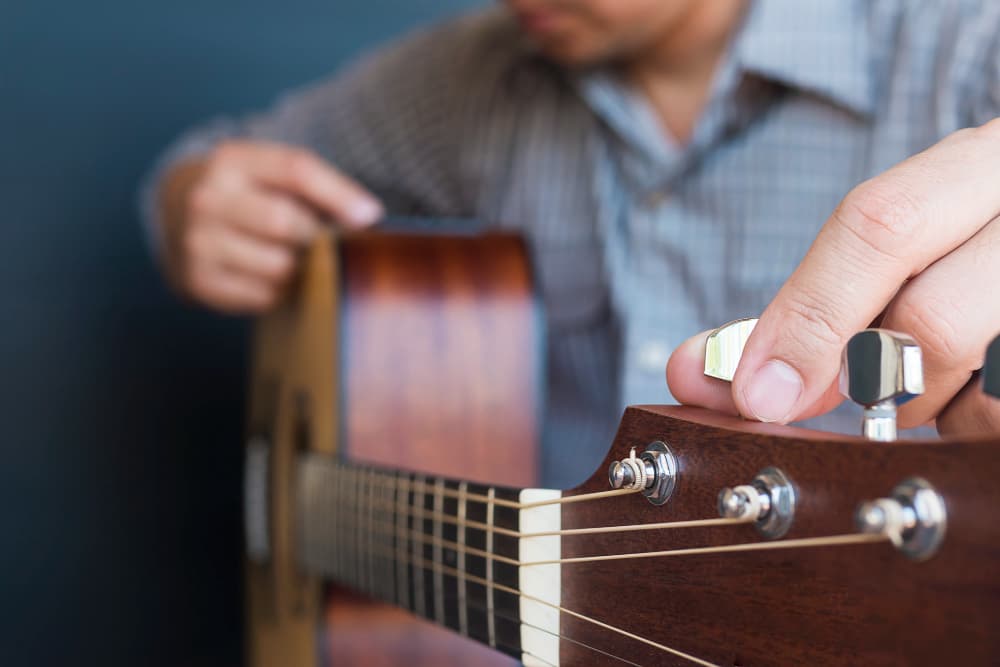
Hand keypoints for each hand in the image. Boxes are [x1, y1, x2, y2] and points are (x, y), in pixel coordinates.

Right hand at [158, 140, 382, 312]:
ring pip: (279, 267)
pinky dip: (280, 292)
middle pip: (286, 222)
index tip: (371, 215)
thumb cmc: (250, 194)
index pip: (295, 169)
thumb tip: (367, 216)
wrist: (181, 216)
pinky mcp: (198, 281)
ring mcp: (198, 241)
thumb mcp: (274, 174)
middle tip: (320, 241)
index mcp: (232, 160)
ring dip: (300, 269)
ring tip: (293, 257)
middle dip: (314, 236)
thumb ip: (319, 185)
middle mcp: (207, 198)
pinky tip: (270, 276)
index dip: (339, 194)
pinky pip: (264, 296)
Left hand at [667, 119, 999, 435]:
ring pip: (976, 387)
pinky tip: (969, 389)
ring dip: (925, 406)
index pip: (880, 224)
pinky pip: (997, 419)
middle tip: (861, 386)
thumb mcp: (900, 248)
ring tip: (932, 377)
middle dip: (868, 378)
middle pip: (928, 320)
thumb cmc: (964, 255)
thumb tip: (695, 370)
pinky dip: (965, 422)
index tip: (757, 392)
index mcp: (986, 161)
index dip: (808, 317)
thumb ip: (806, 303)